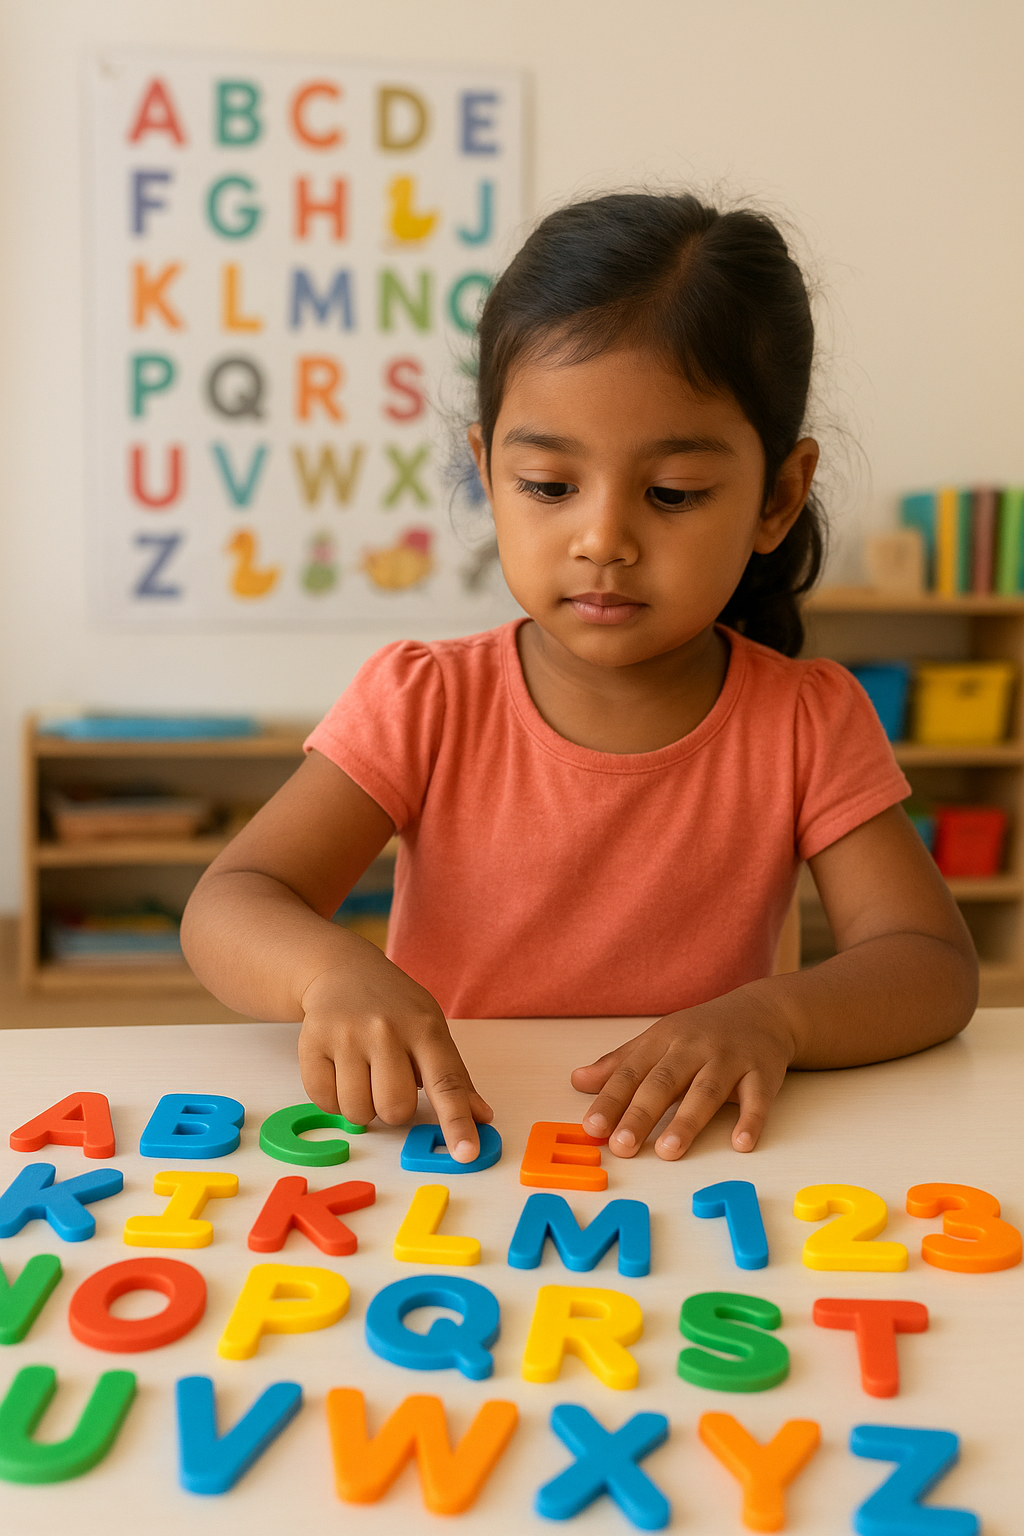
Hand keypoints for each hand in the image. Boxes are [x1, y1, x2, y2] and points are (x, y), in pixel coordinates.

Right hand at [297, 949, 491, 1161]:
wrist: (343, 970)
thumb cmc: (396, 1007)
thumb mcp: (431, 1029)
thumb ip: (454, 1076)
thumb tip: (482, 1118)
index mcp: (425, 1028)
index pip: (446, 1082)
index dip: (457, 1122)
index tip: (466, 1154)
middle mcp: (386, 1030)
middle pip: (395, 1108)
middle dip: (394, 1108)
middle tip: (389, 1080)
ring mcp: (346, 1035)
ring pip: (358, 1112)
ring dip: (363, 1106)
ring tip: (364, 1074)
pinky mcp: (312, 1042)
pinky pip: (324, 1102)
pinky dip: (334, 1099)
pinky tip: (340, 1071)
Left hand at [570, 991, 795, 1158]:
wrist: (764, 1010)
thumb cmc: (702, 1031)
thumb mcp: (659, 1039)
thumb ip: (620, 1064)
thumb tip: (578, 1080)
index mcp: (664, 1040)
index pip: (632, 1072)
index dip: (610, 1100)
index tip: (592, 1128)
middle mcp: (694, 1048)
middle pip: (664, 1082)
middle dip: (641, 1114)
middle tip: (622, 1146)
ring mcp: (730, 1059)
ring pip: (706, 1091)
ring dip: (687, 1121)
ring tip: (668, 1151)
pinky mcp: (763, 1072)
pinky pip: (757, 1098)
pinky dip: (750, 1120)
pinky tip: (741, 1144)